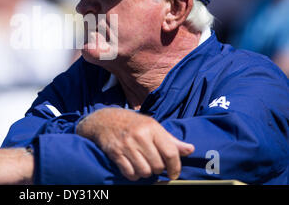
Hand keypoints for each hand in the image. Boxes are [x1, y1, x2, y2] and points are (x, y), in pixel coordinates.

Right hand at [76, 108, 193, 180]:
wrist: (104, 120)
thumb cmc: (132, 124)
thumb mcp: (152, 126)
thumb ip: (171, 140)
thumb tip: (190, 149)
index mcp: (152, 128)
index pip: (170, 152)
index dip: (175, 167)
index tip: (173, 173)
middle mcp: (139, 135)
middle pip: (157, 165)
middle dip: (158, 169)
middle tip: (154, 165)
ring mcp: (126, 145)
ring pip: (144, 171)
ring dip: (145, 173)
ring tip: (143, 165)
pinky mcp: (115, 153)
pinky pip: (130, 173)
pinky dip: (133, 175)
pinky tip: (133, 167)